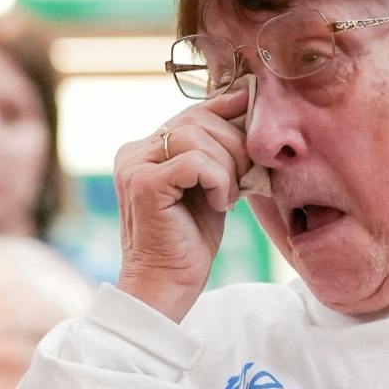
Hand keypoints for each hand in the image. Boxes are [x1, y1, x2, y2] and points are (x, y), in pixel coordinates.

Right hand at [115, 87, 252, 321]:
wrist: (166, 287)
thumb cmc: (190, 241)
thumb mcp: (210, 186)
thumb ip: (218, 150)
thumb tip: (245, 101)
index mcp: (146, 149)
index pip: (193, 112)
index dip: (228, 114)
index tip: (253, 131)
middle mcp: (134, 152)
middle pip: (197, 120)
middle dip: (234, 146)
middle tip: (245, 179)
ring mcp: (134, 166)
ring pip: (197, 137)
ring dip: (227, 167)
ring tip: (227, 197)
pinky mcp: (144, 184)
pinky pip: (195, 162)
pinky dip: (218, 181)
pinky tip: (220, 205)